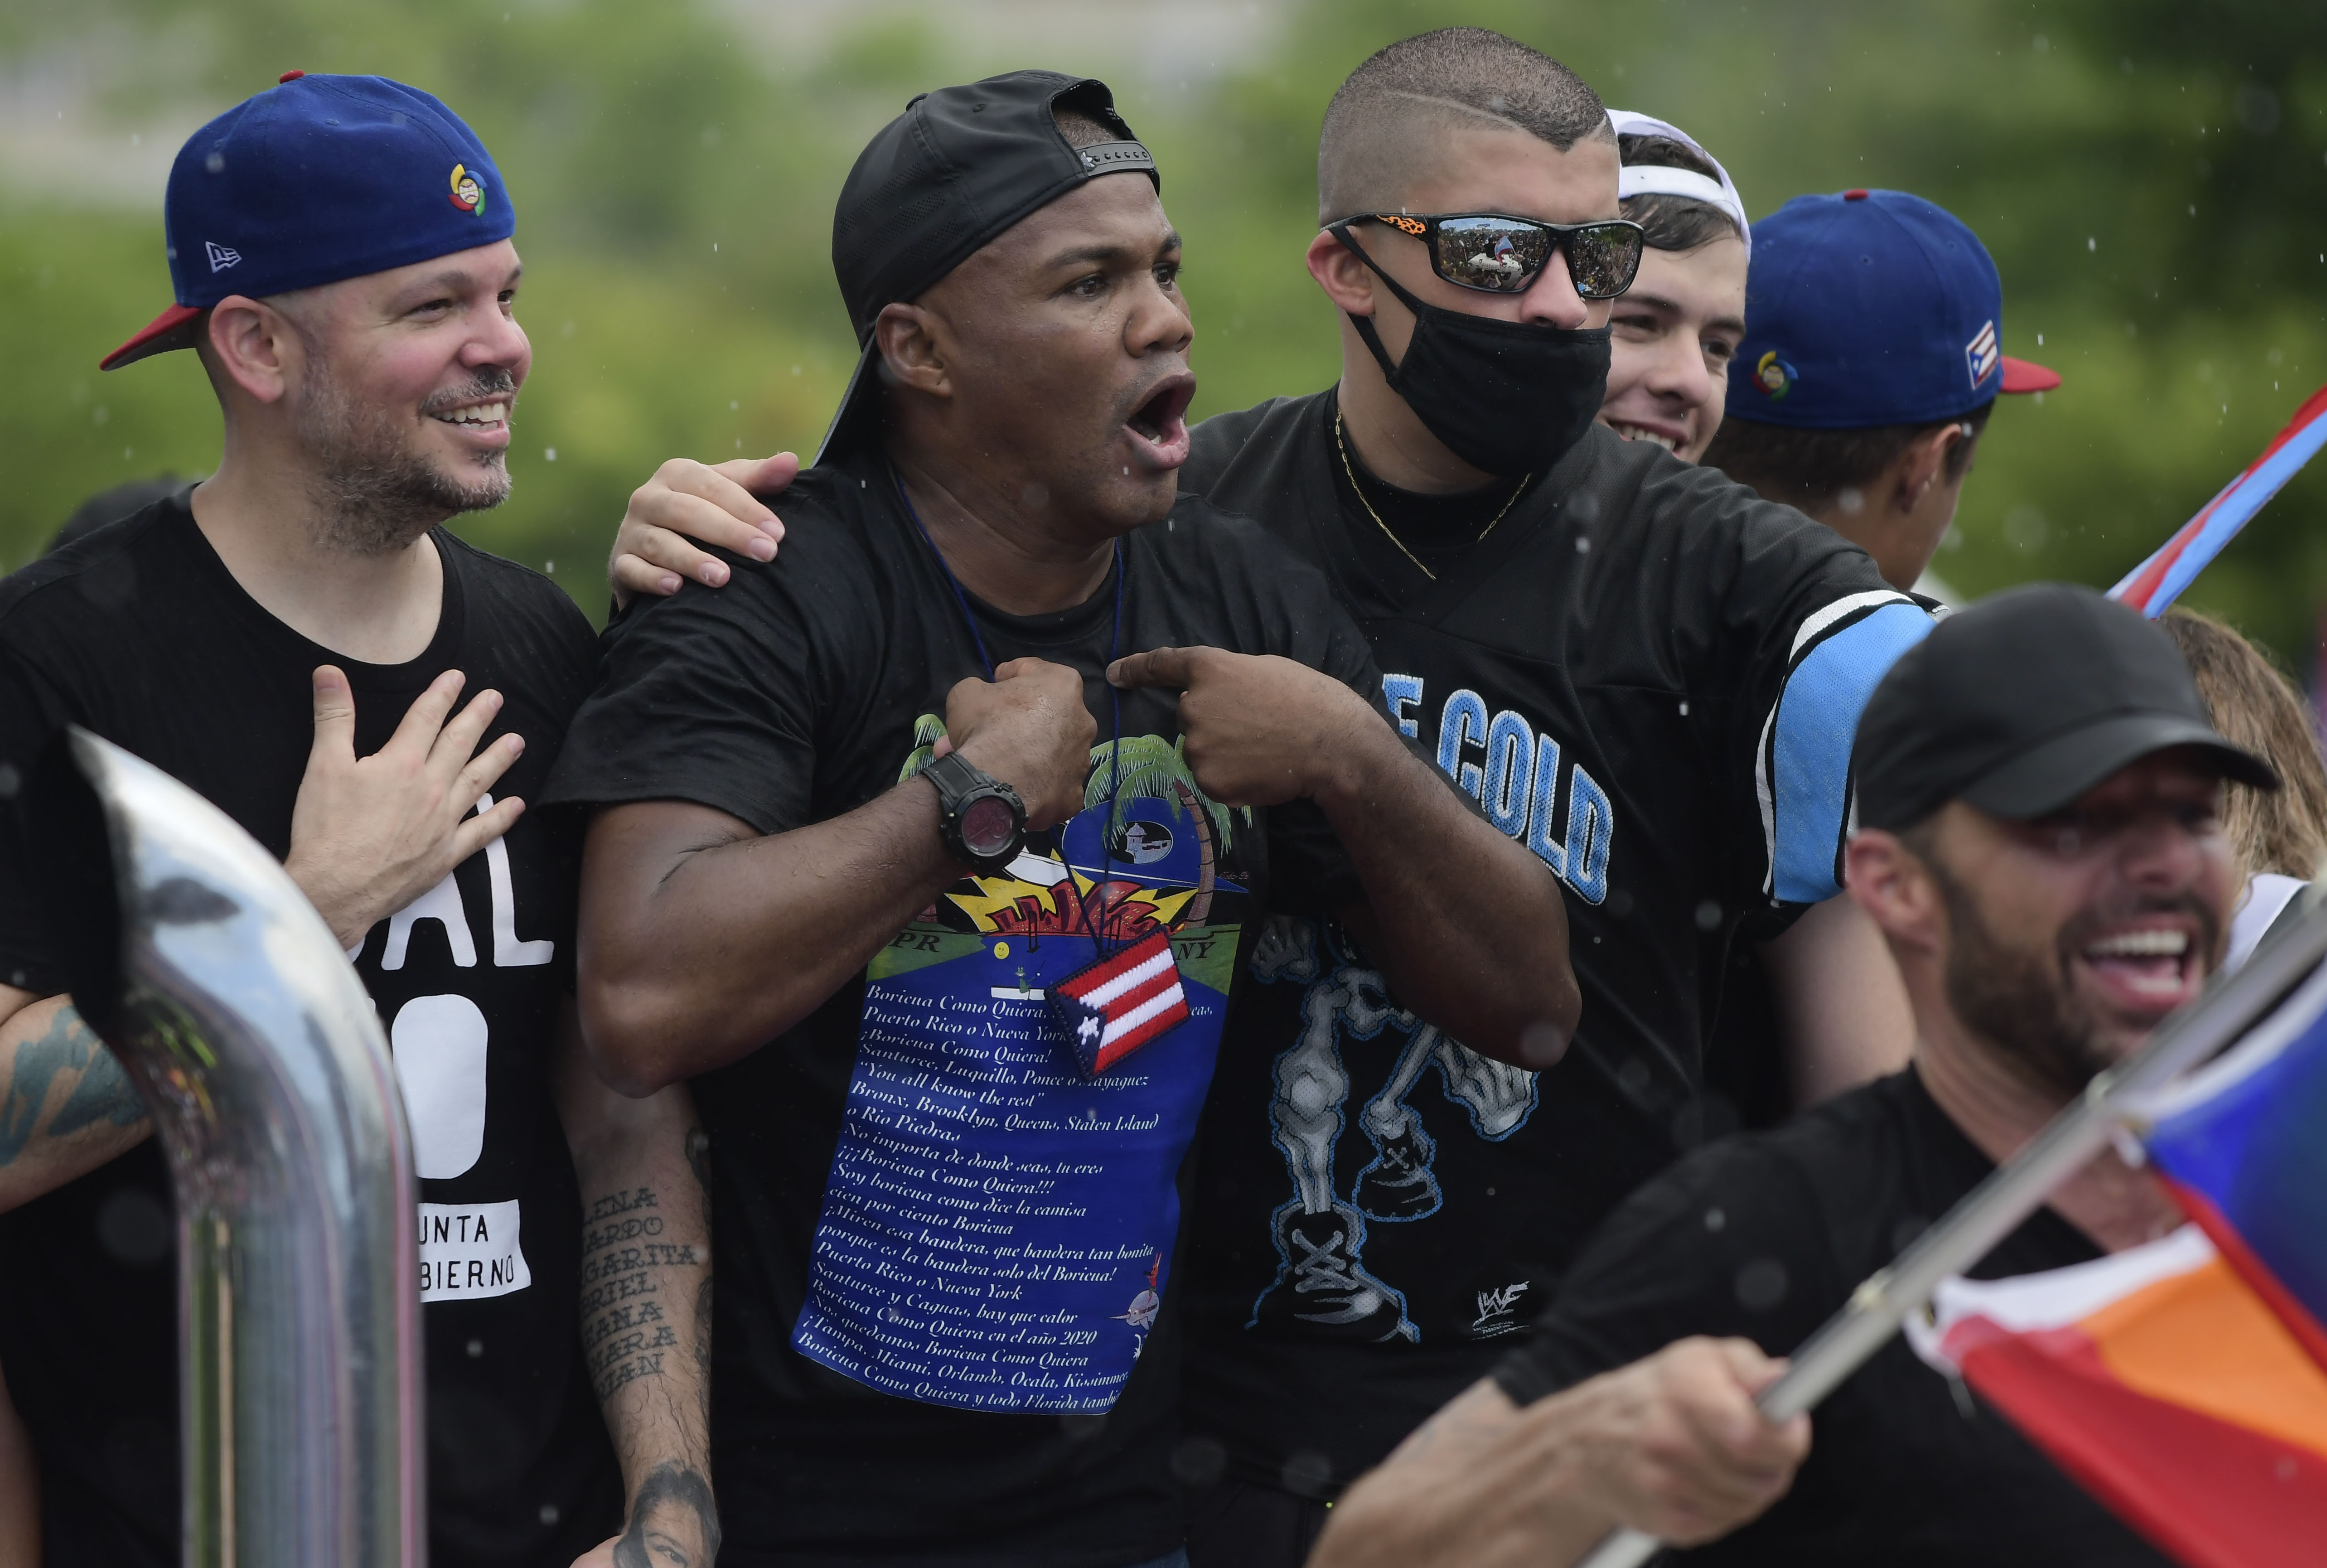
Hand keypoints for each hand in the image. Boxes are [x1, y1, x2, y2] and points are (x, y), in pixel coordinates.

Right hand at [284, 666, 526, 948]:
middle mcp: (431, 788)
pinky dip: (502, 817)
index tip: (458, 677)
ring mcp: (443, 822)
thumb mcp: (323, 764)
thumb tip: (329, 672)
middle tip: (496, 698)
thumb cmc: (326, 828)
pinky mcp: (446, 854)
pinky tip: (517, 805)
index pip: (427, 717)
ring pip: (479, 781)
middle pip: (460, 744)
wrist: (336, 889)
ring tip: (518, 741)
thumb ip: (333, 716)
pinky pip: (482, 832)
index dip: (442, 694)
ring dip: (499, 759)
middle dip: (478, 718)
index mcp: (402, 763)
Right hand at [608, 454, 795, 606]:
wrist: (650, 550)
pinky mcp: (619, 563)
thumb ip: (758, 479)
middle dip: (729, 533)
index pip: (715, 487)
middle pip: (688, 512)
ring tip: (723, 577)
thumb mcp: (727, 491)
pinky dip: (652, 579)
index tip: (778, 533)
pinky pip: (632, 570)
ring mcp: (631, 531)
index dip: (747, 508)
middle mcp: (648, 498)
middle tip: (766, 554)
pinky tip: (674, 589)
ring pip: (660, 543)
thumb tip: (791, 461)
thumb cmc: (701, 513)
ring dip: (692, 560)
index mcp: (677, 474)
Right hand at [941, 657, 1094, 829]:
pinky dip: (1034, 784)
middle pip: (1046, 714)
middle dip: (1017, 719)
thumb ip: (982, 687)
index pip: (1034, 670)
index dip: (1009, 675)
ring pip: (1050, 752)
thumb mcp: (967, 691)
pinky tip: (1012, 786)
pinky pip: (1051, 784)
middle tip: (990, 728)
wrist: (994, 784)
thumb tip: (987, 697)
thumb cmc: (987, 726)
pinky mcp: (1074, 795)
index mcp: (1064, 684)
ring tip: (995, 763)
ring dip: (1026, 753)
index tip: (994, 684)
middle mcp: (1082, 720)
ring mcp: (1081, 760)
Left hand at [1107, 646, 1373, 807]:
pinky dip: (1231, 777)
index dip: (1135, 668)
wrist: (1331, 745)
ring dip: (1223, 751)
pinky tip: (1259, 770)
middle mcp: (1193, 704)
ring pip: (1200, 749)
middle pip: (1190, 715)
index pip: (1162, 664)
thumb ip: (1227, 679)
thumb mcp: (1265, 670)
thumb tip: (1211, 694)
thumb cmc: (1307, 699)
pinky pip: (1211, 778)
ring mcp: (1197, 744)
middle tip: (1255, 725)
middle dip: (1214, 721)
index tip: (1115, 673)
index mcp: (1209, 668)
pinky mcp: (1207, 779)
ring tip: (1263, 748)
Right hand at [1572, 1337, 1808, 1545]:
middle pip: (1762, 1477)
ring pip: (1748, 1504)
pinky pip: (1722, 1524)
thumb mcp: (1702, 1358)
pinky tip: (1706, 1483)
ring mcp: (1661, 1481)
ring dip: (1751, 1488)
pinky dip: (1725, 1509)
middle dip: (1775, 1465)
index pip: (1755, 1433)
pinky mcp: (1661, 1519)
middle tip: (1764, 1448)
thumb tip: (1784, 1381)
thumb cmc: (1661, 1392)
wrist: (1587, 1437)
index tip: (1790, 1426)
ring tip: (1730, 1463)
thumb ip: (1750, 1367)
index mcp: (1684, 1387)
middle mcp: (1667, 1435)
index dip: (1787, 1437)